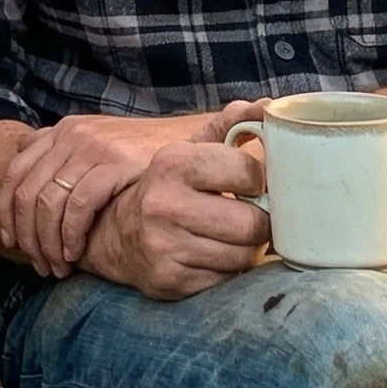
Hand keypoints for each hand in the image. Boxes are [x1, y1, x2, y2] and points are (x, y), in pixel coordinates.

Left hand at [0, 111, 215, 277]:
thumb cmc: (143, 152)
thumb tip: (23, 152)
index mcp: (63, 131)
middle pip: (26, 194)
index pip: (15, 174)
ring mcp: (94, 148)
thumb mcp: (99, 142)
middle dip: (27, 237)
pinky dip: (72, 235)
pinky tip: (77, 253)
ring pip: (47, 204)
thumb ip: (65, 151)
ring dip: (48, 243)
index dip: (6, 213)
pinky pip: (78, 206)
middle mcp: (73, 135)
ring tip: (58, 266)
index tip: (12, 242)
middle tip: (39, 264)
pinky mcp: (116, 164)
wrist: (191, 140)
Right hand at [77, 117, 271, 299]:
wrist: (117, 233)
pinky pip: (225, 281)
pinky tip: (213, 256)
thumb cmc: (171, 188)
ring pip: (242, 256)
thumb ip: (230, 124)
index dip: (258, 181)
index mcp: (173, 163)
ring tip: (232, 237)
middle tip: (251, 218)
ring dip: (246, 249)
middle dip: (260, 222)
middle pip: (252, 224)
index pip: (248, 173)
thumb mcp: (192, 150)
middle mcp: (164, 204)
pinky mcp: (168, 281)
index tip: (250, 185)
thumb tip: (269, 106)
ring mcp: (164, 246)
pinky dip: (227, 271)